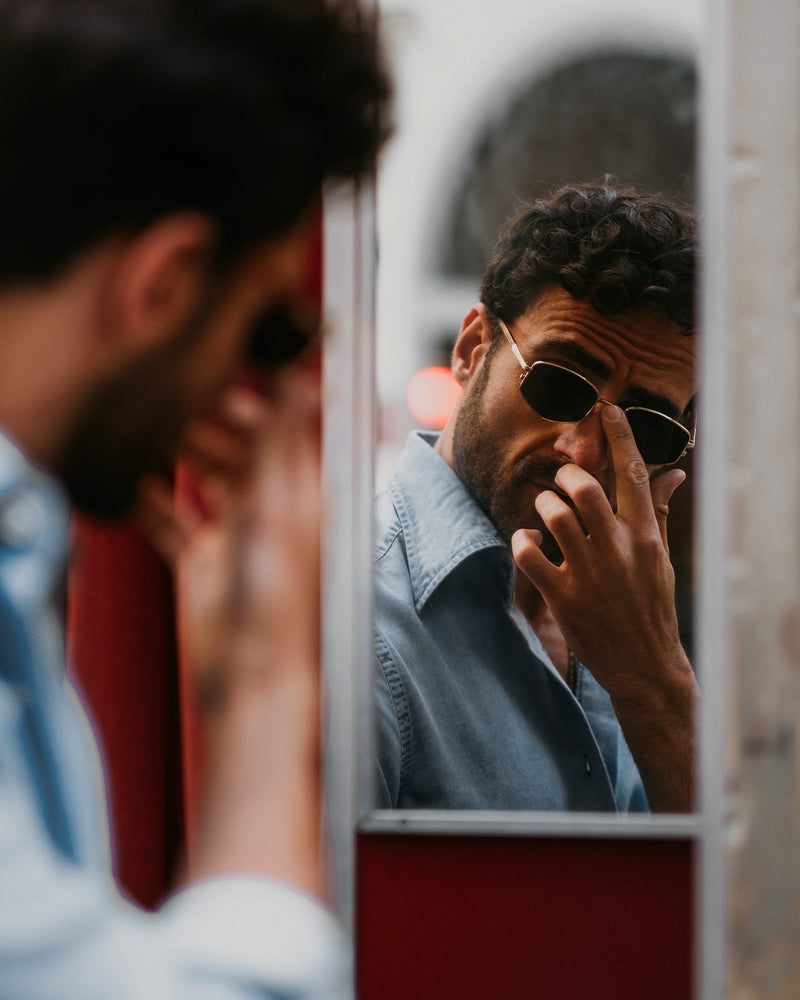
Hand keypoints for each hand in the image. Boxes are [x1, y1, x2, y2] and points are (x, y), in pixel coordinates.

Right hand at [137, 367, 322, 708]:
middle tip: (174, 408)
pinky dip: (152, 505)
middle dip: (208, 430)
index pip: (282, 437)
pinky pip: (174, 522)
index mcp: (303, 498)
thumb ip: (280, 444)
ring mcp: (238, 537)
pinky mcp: (206, 563)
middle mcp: (273, 512)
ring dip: (179, 462)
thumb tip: (302, 384)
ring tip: (148, 435)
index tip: (218, 387)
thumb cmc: (279, 600)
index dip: (253, 409)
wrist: (253, 674)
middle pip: (240, 454)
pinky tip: (129, 486)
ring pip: (206, 484)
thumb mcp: (277, 509)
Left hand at [511, 404, 685, 696]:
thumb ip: (657, 512)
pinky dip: (522, 541)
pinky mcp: (564, 599)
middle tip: (561, 482)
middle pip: (585, 489)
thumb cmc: (652, 607)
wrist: (646, 667)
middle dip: (566, 475)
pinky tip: (528, 543)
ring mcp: (590, 575)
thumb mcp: (660, 559)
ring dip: (543, 505)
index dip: (619, 436)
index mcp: (645, 537)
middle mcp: (619, 551)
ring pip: (554, 516)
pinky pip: (529, 554)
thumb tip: (671, 472)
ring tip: (545, 512)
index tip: (606, 410)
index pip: (633, 474)